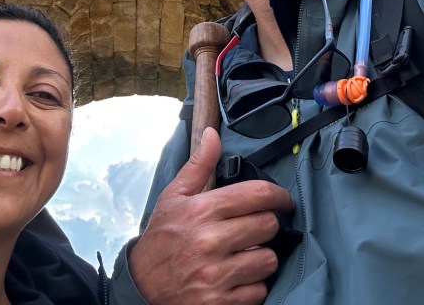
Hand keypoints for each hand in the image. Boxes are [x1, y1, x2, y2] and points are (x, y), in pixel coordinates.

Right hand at [128, 128, 292, 304]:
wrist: (141, 285)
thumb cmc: (161, 239)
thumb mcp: (173, 197)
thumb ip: (198, 165)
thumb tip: (212, 135)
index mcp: (201, 211)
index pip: (257, 195)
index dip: (279, 196)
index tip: (282, 200)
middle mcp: (210, 241)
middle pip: (269, 225)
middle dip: (266, 225)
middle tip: (254, 228)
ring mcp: (217, 274)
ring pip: (269, 260)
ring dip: (262, 257)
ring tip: (244, 254)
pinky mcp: (222, 301)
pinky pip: (260, 290)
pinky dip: (253, 285)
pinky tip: (238, 276)